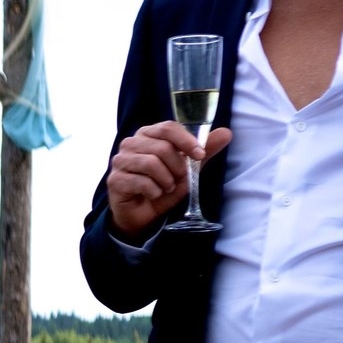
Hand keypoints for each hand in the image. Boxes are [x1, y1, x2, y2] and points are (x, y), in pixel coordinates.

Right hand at [105, 121, 232, 239]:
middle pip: (162, 147)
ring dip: (166, 180)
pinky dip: (154, 191)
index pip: (168, 128)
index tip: (199, 155)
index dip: (186, 141)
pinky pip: (142, 182)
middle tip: (177, 179)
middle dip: (177, 167)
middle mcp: (130, 144)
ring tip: (166, 188)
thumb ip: (203, 151)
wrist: (143, 214)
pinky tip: (154, 195)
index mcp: (148, 135)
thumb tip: (227, 133)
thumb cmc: (163, 187)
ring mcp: (120, 161)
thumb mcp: (188, 170)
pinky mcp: (115, 180)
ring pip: (151, 163)